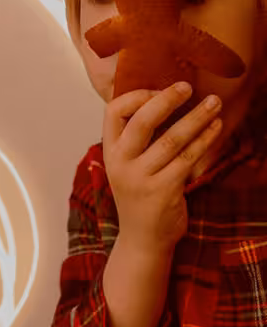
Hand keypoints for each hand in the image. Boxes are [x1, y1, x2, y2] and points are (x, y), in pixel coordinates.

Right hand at [102, 84, 221, 250]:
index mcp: (110, 152)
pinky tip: (217, 127)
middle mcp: (121, 163)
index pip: (113, 112)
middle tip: (188, 86)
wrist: (142, 239)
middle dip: (166, 100)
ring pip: (171, 139)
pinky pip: (189, 158)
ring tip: (214, 103)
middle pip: (141, 122)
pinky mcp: (163, 190)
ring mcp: (140, 178)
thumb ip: (137, 140)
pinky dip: (205, 139)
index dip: (136, 96)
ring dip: (196, 118)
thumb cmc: (140, 196)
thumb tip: (160, 100)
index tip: (159, 89)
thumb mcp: (128, 166)